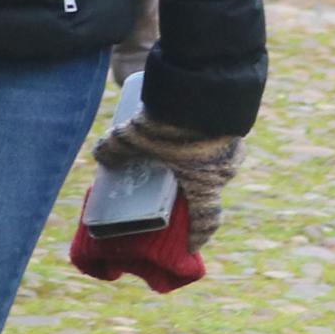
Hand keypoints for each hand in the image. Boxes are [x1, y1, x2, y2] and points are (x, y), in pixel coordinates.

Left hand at [97, 113, 241, 236]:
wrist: (202, 86)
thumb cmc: (170, 125)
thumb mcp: (133, 138)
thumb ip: (114, 149)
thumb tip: (101, 157)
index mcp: (205, 184)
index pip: (207, 219)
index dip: (199, 235)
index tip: (192, 246)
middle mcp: (224, 170)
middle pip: (208, 188)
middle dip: (191, 190)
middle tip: (171, 187)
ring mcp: (233, 148)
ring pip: (214, 163)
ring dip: (198, 163)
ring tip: (174, 155)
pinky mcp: (232, 126)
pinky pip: (217, 141)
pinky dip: (203, 140)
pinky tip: (186, 129)